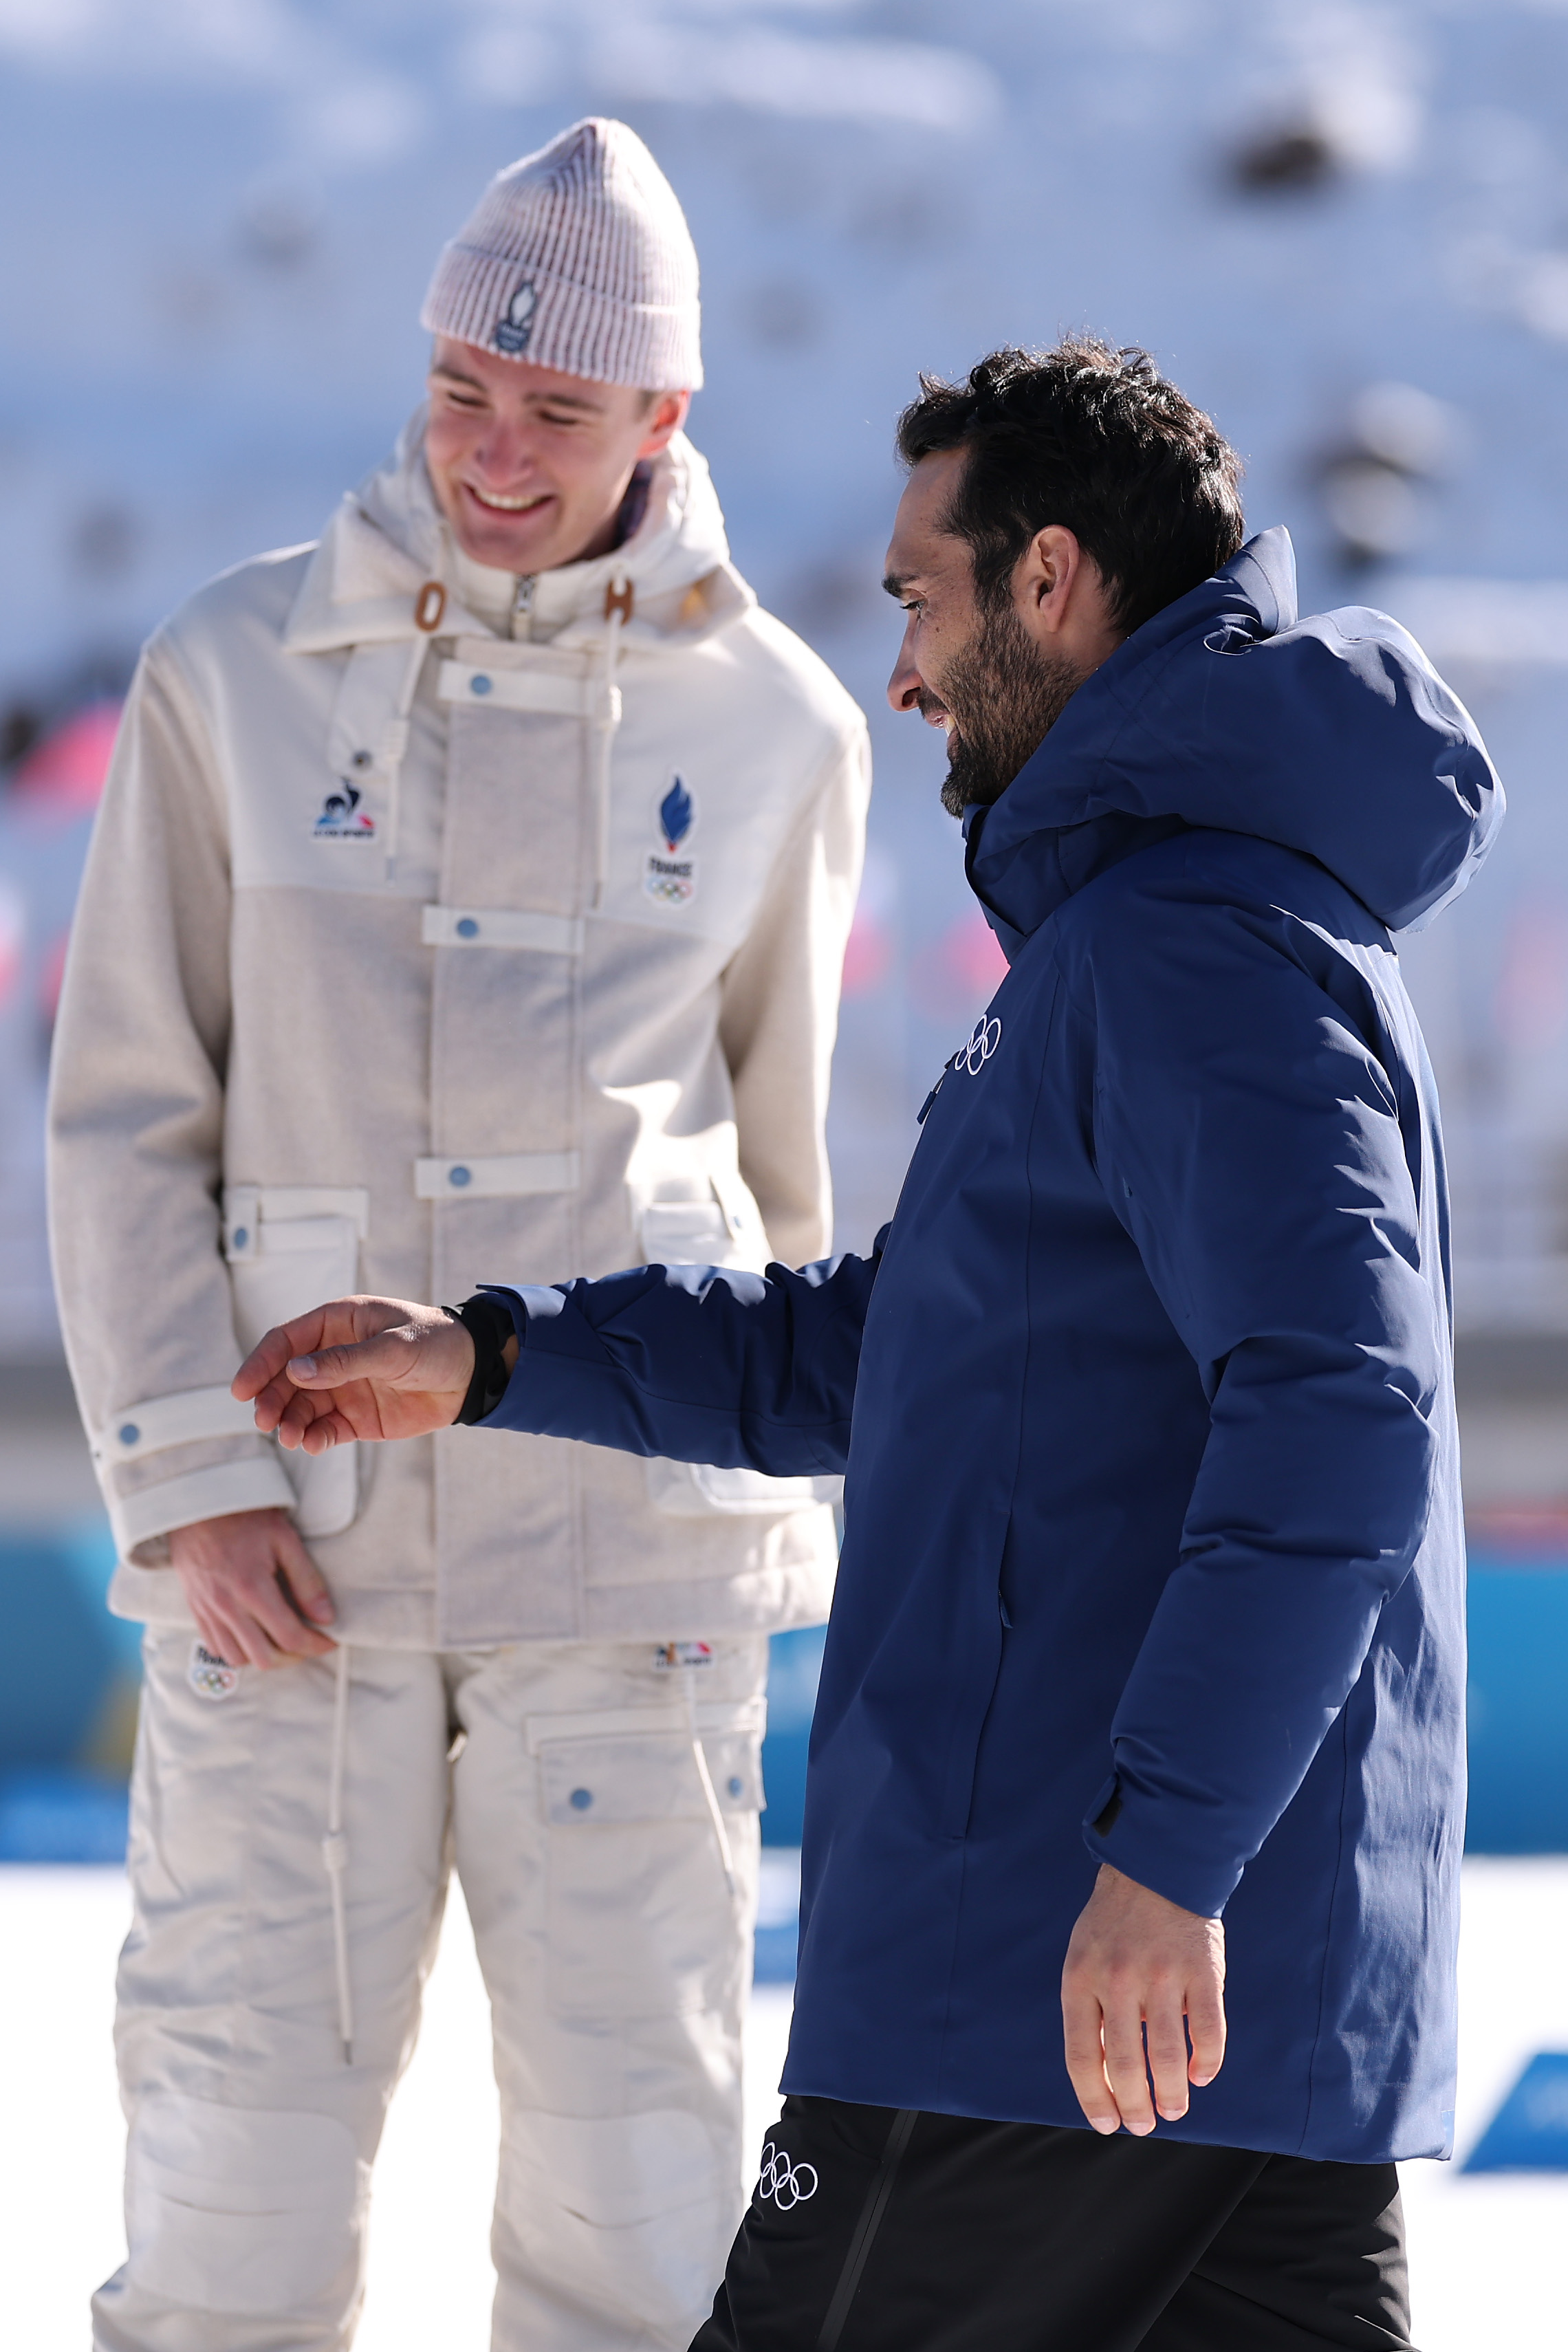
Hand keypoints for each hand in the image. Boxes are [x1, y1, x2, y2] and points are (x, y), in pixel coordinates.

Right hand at [169, 1506, 336, 1670]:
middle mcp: (226, 1606)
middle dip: (294, 1656)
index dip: (316, 1644)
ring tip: (282, 1638)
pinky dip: (237, 1649)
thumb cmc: (246, 1517)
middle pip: (264, 1658)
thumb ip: (307, 1581)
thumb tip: (326, 1618)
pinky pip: (214, 1646)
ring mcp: (206, 1610)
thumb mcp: (285, 1540)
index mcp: (251, 1588)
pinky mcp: (194, 1608)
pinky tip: (253, 1632)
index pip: (289, 1637)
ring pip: (237, 1659)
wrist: (199, 1503)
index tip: (331, 1639)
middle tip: (310, 1641)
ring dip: (264, 1655)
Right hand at [232, 1295, 481, 1452]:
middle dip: (271, 1399)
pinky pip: (325, 1430)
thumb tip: (296, 1372)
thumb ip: (346, 1361)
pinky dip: (314, 1439)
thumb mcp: (393, 1348)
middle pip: (286, 1378)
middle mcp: (332, 1356)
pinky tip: (311, 1444)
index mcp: (337, 1324)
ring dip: (289, 1423)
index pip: (286, 1341)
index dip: (260, 1363)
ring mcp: (342, 1388)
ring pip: (301, 1408)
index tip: (241, 1388)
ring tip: (289, 1438)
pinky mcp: (355, 1418)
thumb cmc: (436, 1344)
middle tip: (264, 1421)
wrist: (472, 1375)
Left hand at [1061, 1863, 1225, 2136]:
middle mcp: (1119, 1980)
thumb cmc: (1114, 1924)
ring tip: (1174, 2109)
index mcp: (1081, 1979)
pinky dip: (1208, 2062)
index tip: (1108, 2125)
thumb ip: (1092, 2011)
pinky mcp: (1201, 1971)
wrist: (1156, 1868)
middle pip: (1126, 2066)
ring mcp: (1162, 1975)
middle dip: (1135, 2107)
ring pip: (1168, 2057)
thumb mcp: (1084, 1959)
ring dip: (1173, 2095)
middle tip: (1144, 2124)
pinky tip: (1202, 2075)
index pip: (1083, 2057)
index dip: (1095, 2099)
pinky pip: (1208, 2031)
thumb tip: (1106, 2079)